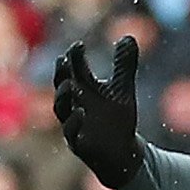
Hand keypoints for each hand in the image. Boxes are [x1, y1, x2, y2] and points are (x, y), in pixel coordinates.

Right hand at [53, 36, 144, 189]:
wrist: (122, 153)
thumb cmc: (117, 119)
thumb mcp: (122, 89)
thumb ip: (124, 65)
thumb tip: (128, 36)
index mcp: (82, 90)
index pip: (73, 70)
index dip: (73, 57)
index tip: (79, 45)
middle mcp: (74, 105)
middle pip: (61, 86)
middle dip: (61, 74)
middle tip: (64, 61)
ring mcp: (73, 124)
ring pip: (61, 109)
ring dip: (63, 96)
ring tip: (70, 85)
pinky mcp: (78, 143)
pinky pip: (71, 133)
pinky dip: (74, 122)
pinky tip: (81, 112)